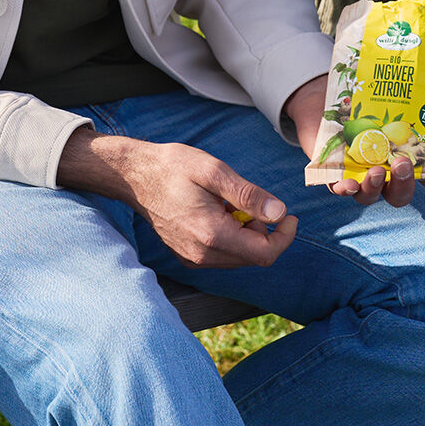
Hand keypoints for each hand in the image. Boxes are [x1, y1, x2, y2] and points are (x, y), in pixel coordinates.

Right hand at [57, 130, 296, 268]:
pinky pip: (222, 255)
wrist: (135, 176)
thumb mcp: (214, 171)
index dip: (284, 236)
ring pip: (239, 258)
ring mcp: (193, 258)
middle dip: (266, 232)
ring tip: (232, 204)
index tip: (289, 214)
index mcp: (212, 235)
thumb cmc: (173, 167)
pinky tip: (220, 212)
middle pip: (254, 258)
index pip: (265, 254)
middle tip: (257, 202)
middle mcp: (203, 255)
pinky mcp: (187, 256)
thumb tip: (278, 212)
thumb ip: (248, 194)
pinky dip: (232, 237)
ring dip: (248, 234)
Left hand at [284, 76, 424, 212]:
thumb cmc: (376, 100)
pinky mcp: (332, 170)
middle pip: (400, 193)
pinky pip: (337, 188)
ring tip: (376, 171)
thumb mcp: (411, 97)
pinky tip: (346, 184)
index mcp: (409, 159)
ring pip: (369, 195)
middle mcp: (386, 172)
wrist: (332, 93)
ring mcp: (358, 173)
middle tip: (402, 164)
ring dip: (375, 188)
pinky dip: (343, 189)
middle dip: (404, 184)